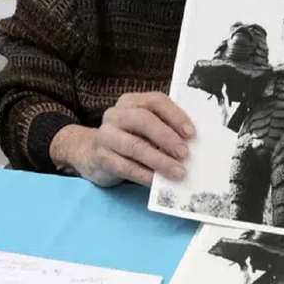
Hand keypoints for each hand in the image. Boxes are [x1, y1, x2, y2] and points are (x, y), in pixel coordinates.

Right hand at [50, 92, 194, 187]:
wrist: (91, 155)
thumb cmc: (128, 139)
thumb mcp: (143, 129)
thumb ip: (164, 128)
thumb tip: (192, 144)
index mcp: (130, 102)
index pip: (155, 101)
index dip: (175, 115)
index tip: (191, 133)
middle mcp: (115, 115)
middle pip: (143, 120)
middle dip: (166, 137)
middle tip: (184, 153)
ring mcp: (106, 136)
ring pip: (135, 146)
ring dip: (160, 160)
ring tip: (178, 172)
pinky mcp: (101, 158)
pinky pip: (126, 167)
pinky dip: (145, 175)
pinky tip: (158, 182)